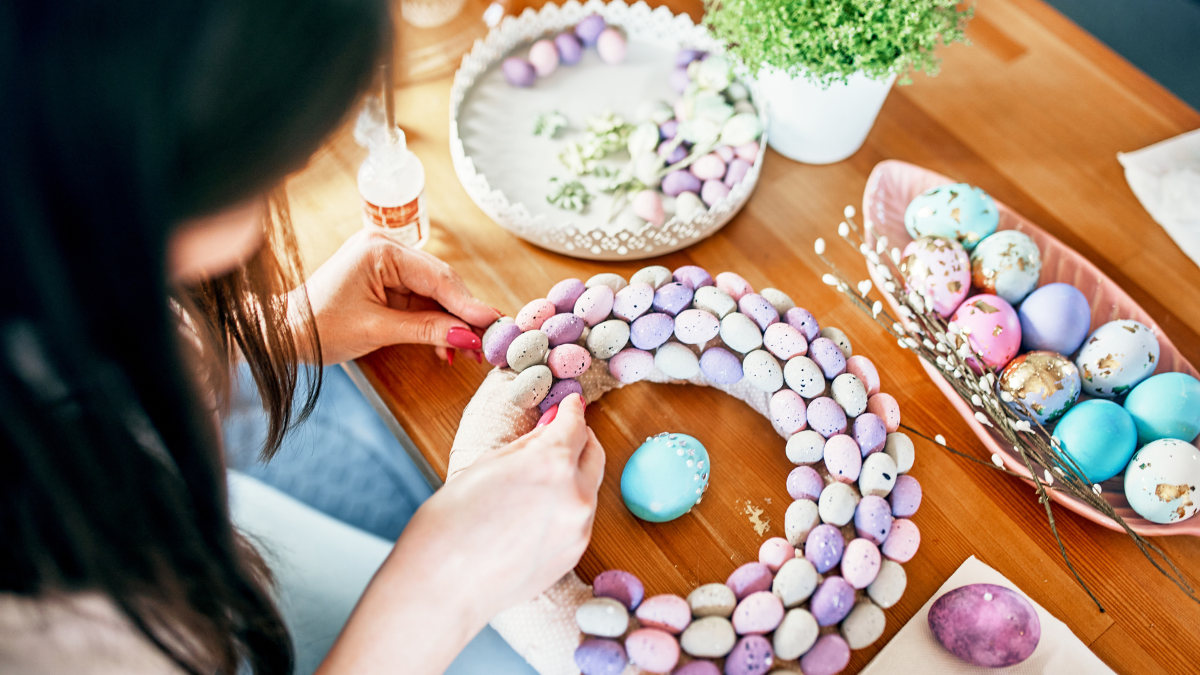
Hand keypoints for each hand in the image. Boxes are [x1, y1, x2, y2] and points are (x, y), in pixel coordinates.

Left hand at [294, 230, 499, 363]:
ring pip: (435, 294)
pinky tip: (447, 347)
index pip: (437, 277)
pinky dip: (435, 324)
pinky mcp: (389, 280)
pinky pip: (422, 301)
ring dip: (452, 324)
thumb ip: (425, 330)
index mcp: (380, 249)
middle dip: (464, 316)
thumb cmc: (318, 327)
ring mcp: (388, 263)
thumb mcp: (376, 329)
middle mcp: (387, 248)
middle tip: (489, 342)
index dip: (468, 304)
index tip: (493, 323)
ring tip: (471, 353)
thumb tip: (467, 337)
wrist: (285, 333)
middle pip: (441, 283)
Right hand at [317, 395, 603, 674]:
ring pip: (589, 488)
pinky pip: (580, 519)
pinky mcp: (573, 555)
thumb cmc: (451, 523)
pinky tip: (539, 509)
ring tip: (543, 474)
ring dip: (576, 473)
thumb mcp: (487, 465)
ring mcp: (579, 530)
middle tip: (562, 432)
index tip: (571, 404)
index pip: (575, 425)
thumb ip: (529, 444)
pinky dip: (569, 505)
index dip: (572, 410)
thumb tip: (552, 428)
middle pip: (594, 454)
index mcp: (552, 463)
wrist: (443, 586)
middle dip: (581, 438)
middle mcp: (575, 495)